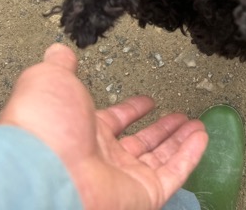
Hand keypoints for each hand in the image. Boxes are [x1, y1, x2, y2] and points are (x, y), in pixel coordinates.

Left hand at [0, 43, 207, 209]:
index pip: (114, 121)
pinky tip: (201, 138)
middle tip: (179, 117)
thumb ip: (59, 66)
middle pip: (141, 143)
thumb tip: (59, 51)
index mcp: (82, 133)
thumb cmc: (43, 129)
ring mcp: (124, 179)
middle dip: (162, 129)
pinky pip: (174, 174)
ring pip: (161, 158)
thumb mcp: (50, 81)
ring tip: (197, 125)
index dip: (133, 110)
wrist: (45, 173)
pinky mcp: (143, 195)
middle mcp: (103, 159)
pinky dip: (190, 156)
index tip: (147, 101)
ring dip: (181, 140)